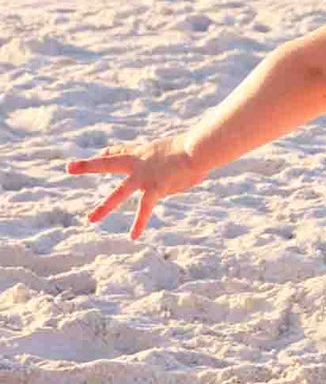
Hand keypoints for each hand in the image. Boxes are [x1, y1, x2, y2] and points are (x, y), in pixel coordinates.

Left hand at [66, 136, 205, 240]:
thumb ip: (181, 160)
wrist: (198, 148)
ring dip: (103, 208)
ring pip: (118, 193)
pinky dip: (139, 223)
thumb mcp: (185, 149)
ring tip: (89, 220)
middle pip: (108, 163)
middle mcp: (139, 163)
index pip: (121, 152)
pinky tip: (132, 236)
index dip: (109, 153)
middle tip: (69, 167)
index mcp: (145, 152)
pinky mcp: (155, 188)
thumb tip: (195, 164)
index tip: (101, 153)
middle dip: (88, 165)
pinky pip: (144, 209)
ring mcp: (144, 177)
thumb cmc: (199, 147)